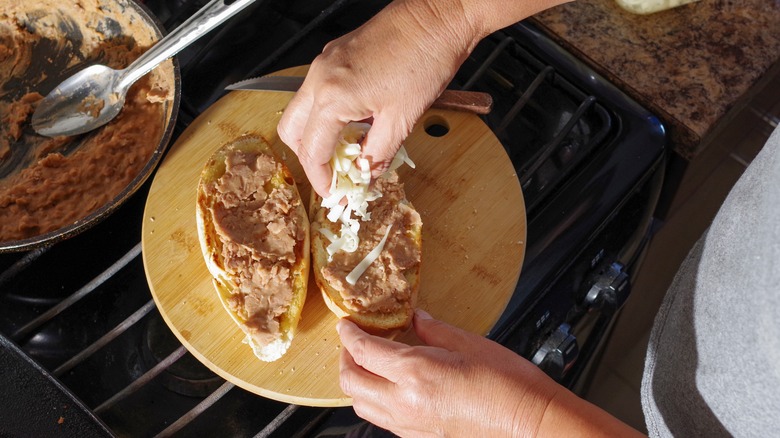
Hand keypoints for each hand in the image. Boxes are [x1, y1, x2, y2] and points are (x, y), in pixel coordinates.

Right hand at [277, 0, 481, 196]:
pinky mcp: (335, 55)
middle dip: (309, 158)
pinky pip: (317, 93)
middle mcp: (320, 77)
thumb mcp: (401, 120)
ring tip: (347, 152)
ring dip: (317, 136)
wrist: (438, 17)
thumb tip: (364, 179)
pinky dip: (327, 115)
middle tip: (335, 175)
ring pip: (301, 110)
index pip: (311, 151)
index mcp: (332, 96)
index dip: (322, 179)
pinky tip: (354, 125)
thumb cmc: (425, 59)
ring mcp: (325, 63)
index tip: (335, 193)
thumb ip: (375, 156)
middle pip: (291, 131)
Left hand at [336, 309, 560, 436]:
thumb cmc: (508, 385)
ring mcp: (409, 423)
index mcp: (415, 372)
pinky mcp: (418, 435)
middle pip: (351, 381)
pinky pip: (380, 418)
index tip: (346, 324)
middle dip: (345, 358)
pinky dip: (372, 399)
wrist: (529, 423)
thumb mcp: (469, 343)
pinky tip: (386, 386)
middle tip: (352, 340)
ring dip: (355, 380)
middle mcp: (405, 401)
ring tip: (365, 362)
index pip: (363, 351)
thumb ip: (434, 329)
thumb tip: (417, 317)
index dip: (349, 334)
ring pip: (361, 404)